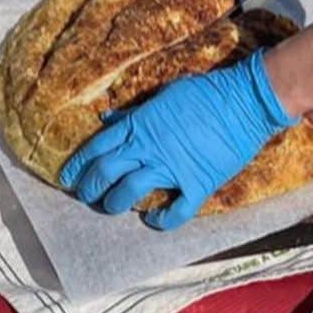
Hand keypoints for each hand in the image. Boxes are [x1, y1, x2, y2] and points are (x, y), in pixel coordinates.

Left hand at [58, 50, 297, 229]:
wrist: (245, 101)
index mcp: (139, 126)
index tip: (68, 178)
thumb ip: (134, 111)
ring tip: (110, 207)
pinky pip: (175, 211)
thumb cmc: (204, 92)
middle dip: (89, 187)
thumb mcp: (163, 95)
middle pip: (105, 173)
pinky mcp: (197, 184)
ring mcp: (171, 169)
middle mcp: (148, 149)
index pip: (96, 148)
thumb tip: (109, 117)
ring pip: (129, 193)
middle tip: (85, 195)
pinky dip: (162, 220)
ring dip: (114, 204)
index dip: (78, 165)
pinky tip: (153, 219)